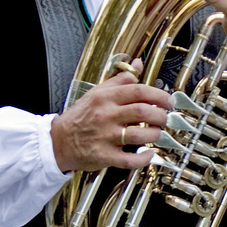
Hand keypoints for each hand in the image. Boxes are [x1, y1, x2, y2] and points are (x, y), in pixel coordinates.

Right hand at [49, 62, 174, 172]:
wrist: (58, 141)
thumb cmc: (79, 117)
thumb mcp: (96, 92)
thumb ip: (119, 80)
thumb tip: (137, 65)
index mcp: (105, 98)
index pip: (138, 91)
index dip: (158, 95)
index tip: (169, 100)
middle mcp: (106, 116)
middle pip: (142, 112)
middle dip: (161, 115)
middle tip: (166, 118)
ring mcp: (105, 137)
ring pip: (140, 135)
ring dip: (156, 135)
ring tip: (158, 134)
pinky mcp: (104, 156)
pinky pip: (129, 160)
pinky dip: (144, 158)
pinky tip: (149, 154)